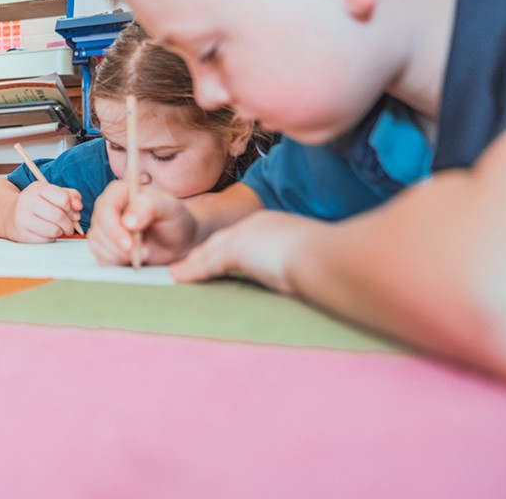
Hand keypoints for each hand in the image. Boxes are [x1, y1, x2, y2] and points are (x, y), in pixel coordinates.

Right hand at [5, 181, 82, 242]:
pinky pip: (46, 240)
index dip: (71, 208)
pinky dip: (51, 238)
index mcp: (37, 188)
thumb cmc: (36, 204)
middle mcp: (27, 201)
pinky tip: (47, 233)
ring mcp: (22, 218)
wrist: (10, 214)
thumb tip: (78, 206)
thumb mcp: (51, 193)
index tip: (70, 211)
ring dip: (61, 232)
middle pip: (60, 216)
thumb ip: (69, 196)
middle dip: (69, 224)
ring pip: (54, 230)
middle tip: (69, 225)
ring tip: (59, 229)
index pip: (64, 199)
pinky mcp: (22, 234)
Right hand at [87, 181, 196, 265]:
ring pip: (98, 245)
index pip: (105, 207)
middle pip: (99, 229)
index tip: (129, 244)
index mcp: (119, 192)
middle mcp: (107, 208)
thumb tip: (128, 221)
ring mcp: (103, 227)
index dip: (113, 227)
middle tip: (144, 253)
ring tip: (144, 253)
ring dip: (120, 255)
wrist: (177, 240)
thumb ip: (149, 207)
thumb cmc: (174, 219)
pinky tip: (134, 259)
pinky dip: (117, 262)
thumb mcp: (169, 208)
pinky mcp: (104, 245)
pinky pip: (100, 257)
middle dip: (119, 246)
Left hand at [169, 210, 326, 292]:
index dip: (227, 248)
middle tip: (187, 264)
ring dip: (193, 263)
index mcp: (276, 226)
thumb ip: (300, 266)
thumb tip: (307, 279)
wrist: (327, 258)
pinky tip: (178, 277)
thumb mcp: (311, 261)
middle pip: (223, 241)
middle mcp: (258, 225)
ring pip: (212, 251)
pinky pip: (208, 263)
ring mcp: (247, 235)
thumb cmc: (329, 263)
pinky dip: (192, 271)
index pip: (243, 238)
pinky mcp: (238, 249)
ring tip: (176, 273)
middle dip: (204, 252)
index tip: (215, 257)